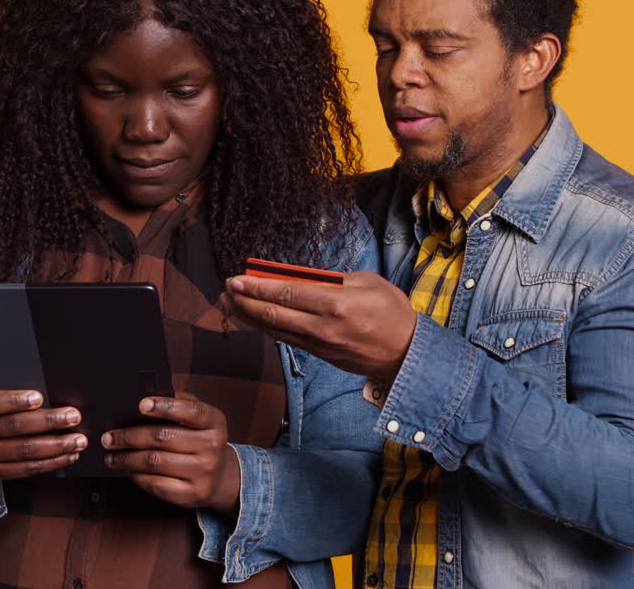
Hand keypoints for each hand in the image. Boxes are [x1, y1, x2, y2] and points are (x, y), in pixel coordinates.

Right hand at [0, 369, 85, 479]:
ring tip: (78, 440)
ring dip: (56, 446)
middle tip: (74, 416)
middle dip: (48, 422)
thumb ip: (9, 378)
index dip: (13, 400)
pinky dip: (51, 463)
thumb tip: (40, 370)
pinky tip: (69, 455)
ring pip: (24, 451)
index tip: (39, 397)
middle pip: (14, 427)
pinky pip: (26, 469)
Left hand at [100, 397, 239, 514]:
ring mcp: (203, 472)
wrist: (220, 478)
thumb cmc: (200, 442)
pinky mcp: (192, 494)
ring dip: (127, 458)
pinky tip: (128, 470)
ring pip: (155, 462)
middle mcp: (212, 446)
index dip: (165, 407)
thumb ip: (178, 405)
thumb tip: (145, 400)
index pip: (191, 410)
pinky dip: (137, 476)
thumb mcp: (199, 419)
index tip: (141, 404)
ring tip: (112, 455)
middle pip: (163, 438)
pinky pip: (156, 483)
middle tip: (109, 437)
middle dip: (130, 436)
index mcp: (214, 422)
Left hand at [225, 270, 416, 381]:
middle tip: (226, 290)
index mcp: (336, 303)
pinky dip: (268, 329)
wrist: (407, 353)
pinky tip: (255, 320)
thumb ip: (334, 279)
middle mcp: (323, 327)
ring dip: (250, 317)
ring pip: (276, 331)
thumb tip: (304, 278)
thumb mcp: (368, 282)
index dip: (257, 286)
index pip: (287, 293)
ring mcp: (320, 345)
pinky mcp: (321, 355)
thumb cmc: (392, 312)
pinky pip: (288, 340)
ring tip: (229, 304)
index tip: (237, 279)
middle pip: (274, 314)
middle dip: (245, 301)